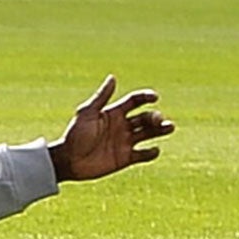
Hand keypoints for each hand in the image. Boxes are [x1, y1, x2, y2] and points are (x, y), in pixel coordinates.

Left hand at [49, 76, 173, 181]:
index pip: (135, 101)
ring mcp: (125, 142)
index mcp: (114, 112)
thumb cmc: (75, 135)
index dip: (146, 97)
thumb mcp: (87, 113)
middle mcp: (122, 126)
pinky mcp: (125, 158)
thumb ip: (101, 97)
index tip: (154, 97)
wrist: (68, 160)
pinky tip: (154, 150)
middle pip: (145, 117)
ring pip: (149, 134)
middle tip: (158, 119)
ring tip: (169, 127)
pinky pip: (143, 155)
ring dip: (160, 130)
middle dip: (155, 116)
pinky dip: (152, 153)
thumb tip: (113, 77)